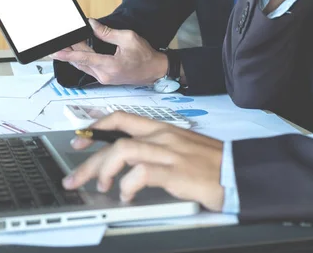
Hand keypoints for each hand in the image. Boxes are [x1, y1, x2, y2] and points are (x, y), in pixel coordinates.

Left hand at [50, 19, 167, 85]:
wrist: (155, 70)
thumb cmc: (145, 56)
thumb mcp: (128, 38)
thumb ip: (107, 33)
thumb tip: (92, 25)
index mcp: (110, 66)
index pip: (83, 58)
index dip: (68, 54)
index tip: (56, 52)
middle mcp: (104, 75)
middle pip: (81, 61)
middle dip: (69, 51)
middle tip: (60, 41)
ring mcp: (104, 78)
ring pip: (84, 66)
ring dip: (75, 55)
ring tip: (66, 45)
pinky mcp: (105, 78)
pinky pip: (89, 68)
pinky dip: (82, 60)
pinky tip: (78, 52)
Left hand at [62, 112, 224, 210]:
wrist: (237, 171)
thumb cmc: (211, 163)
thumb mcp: (181, 147)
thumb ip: (156, 148)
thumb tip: (129, 160)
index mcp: (162, 128)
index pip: (122, 118)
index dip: (96, 127)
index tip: (79, 139)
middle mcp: (162, 136)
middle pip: (115, 139)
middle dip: (89, 159)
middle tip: (75, 176)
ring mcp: (168, 153)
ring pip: (122, 152)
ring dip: (104, 171)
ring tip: (102, 187)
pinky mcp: (175, 172)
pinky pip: (141, 174)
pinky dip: (128, 185)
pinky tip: (127, 195)